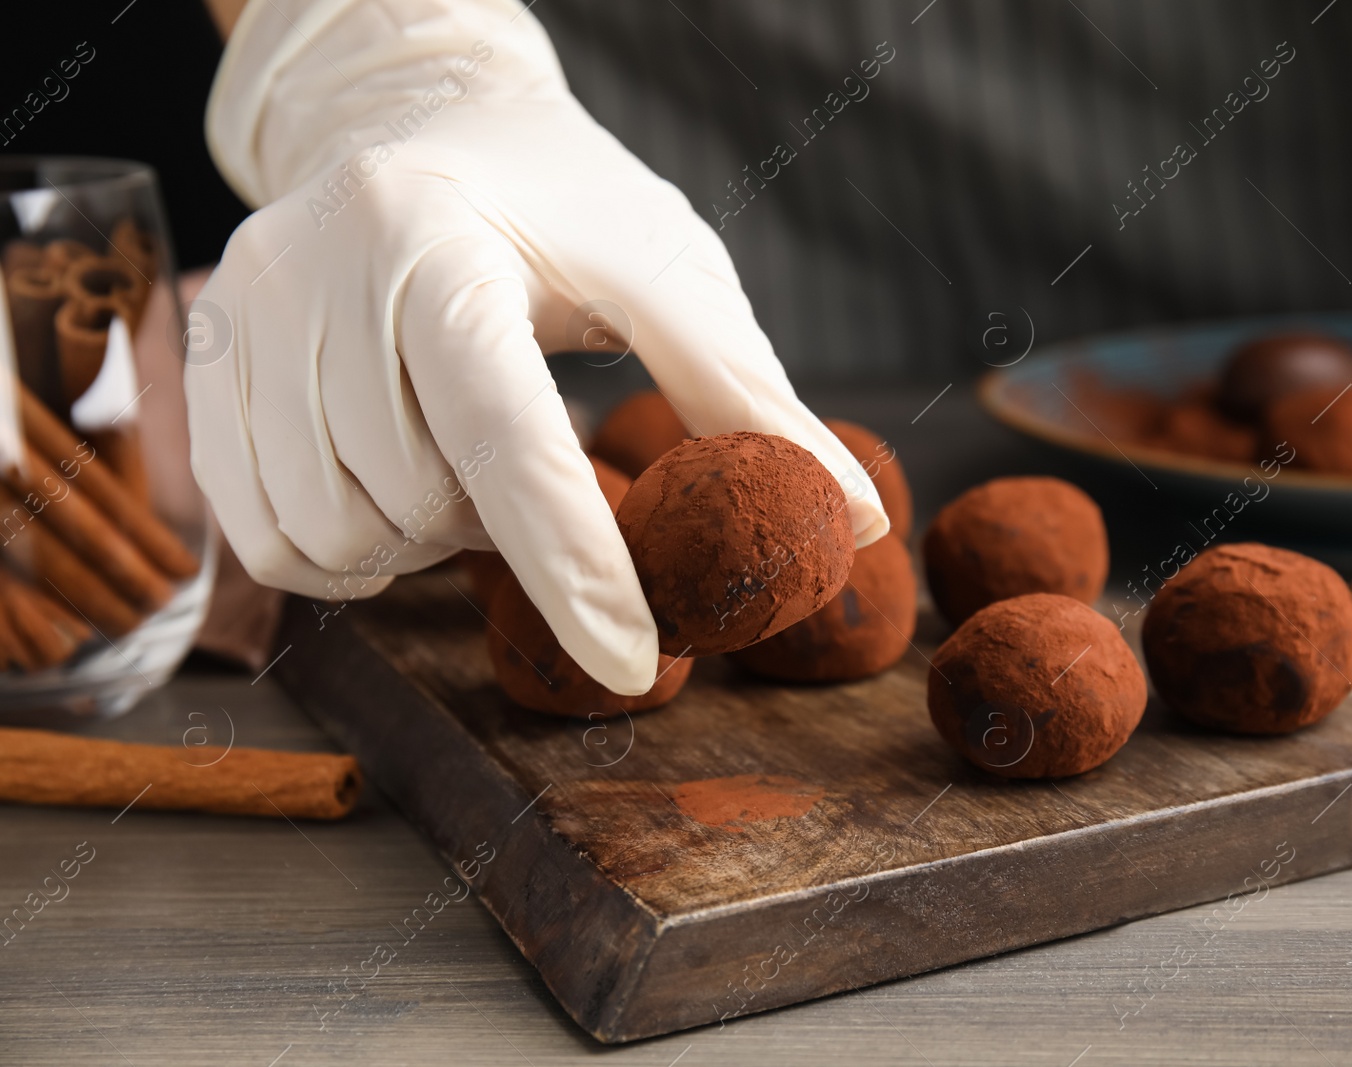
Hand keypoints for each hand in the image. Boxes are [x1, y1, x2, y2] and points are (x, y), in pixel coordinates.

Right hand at [189, 0, 886, 693]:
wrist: (406, 115)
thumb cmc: (554, 195)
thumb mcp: (663, 270)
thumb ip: (746, 396)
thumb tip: (846, 521)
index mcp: (436, 240)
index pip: (505, 437)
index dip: (574, 564)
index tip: (638, 662)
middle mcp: (317, 274)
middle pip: (414, 500)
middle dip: (497, 531)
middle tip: (533, 482)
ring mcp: (242, 319)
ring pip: (334, 534)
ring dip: (422, 544)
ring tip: (463, 469)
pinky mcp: (204, 362)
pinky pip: (264, 539)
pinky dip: (344, 556)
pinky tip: (396, 493)